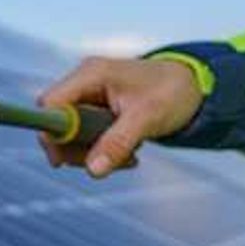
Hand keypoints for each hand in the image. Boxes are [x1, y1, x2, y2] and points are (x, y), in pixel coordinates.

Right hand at [38, 56, 202, 176]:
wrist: (193, 87)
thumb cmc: (172, 92)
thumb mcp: (147, 118)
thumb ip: (117, 143)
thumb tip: (92, 171)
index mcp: (91, 75)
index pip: (51, 104)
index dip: (52, 133)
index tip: (62, 160)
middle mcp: (84, 83)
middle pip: (57, 124)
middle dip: (77, 150)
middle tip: (104, 164)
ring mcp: (89, 97)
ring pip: (71, 136)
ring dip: (93, 154)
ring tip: (128, 158)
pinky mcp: (96, 111)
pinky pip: (86, 138)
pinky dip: (103, 151)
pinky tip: (129, 154)